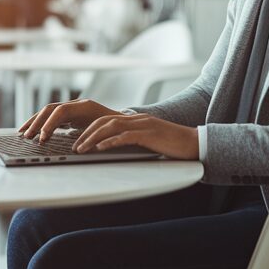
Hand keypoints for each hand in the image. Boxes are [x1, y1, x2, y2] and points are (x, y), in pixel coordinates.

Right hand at [19, 98, 118, 141]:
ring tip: (24, 133)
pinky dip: (42, 123)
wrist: (124, 121)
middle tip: (26, 136)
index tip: (41, 138)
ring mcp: (73, 107)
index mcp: (85, 107)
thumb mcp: (105, 133)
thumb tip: (77, 148)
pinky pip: (53, 116)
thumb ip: (91, 137)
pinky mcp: (71, 113)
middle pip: (51, 109)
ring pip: (49, 111)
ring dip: (35, 122)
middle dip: (37, 122)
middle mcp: (77, 104)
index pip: (61, 112)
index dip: (49, 125)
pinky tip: (34, 131)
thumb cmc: (116, 129)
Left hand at [74, 113, 198, 160]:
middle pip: (103, 121)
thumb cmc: (173, 144)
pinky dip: (110, 142)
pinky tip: (100, 149)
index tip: (78, 140)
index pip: (106, 119)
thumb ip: (134, 140)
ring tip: (81, 149)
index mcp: (135, 120)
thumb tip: (116, 148)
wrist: (194, 142)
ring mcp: (142, 125)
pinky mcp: (148, 134)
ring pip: (110, 127)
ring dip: (92, 138)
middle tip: (74, 146)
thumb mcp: (149, 140)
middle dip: (85, 133)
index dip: (90, 129)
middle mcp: (136, 119)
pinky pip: (125, 136)